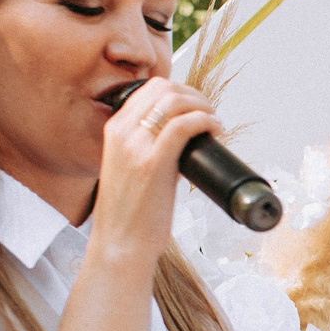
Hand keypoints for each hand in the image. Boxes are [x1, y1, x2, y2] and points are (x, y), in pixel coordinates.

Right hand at [92, 78, 218, 265]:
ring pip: (174, 101)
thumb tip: (182, 138)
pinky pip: (183, 125)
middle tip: (209, 112)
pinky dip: (205, 121)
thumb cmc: (130, 212)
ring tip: (214, 121)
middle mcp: (121, 132)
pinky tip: (214, 129)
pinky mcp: (152, 163)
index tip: (196, 105)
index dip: (179, 91)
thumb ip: (149, 147)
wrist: (120, 242)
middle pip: (162, 88)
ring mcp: (135, 146)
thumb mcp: (131, 168)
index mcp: (114, 130)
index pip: (148, 88)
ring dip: (203, 106)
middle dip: (193, 94)